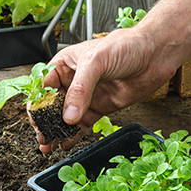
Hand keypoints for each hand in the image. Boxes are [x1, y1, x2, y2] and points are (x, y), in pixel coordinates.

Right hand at [38, 28, 178, 152]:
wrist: (155, 54)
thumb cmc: (126, 46)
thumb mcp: (96, 62)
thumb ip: (80, 89)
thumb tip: (68, 115)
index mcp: (66, 64)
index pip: (44, 86)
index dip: (37, 103)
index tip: (36, 119)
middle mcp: (74, 81)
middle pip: (52, 105)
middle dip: (45, 122)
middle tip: (42, 137)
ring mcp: (87, 96)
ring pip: (66, 118)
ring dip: (56, 132)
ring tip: (49, 145)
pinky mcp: (100, 108)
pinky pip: (82, 125)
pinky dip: (73, 135)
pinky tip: (66, 144)